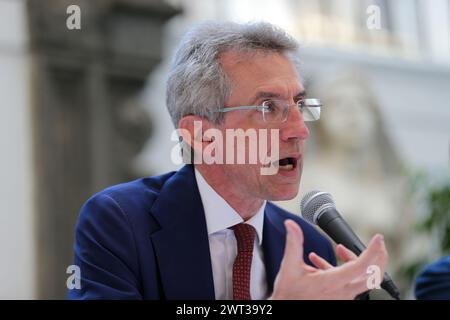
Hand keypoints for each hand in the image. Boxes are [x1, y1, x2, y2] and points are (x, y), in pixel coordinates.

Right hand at [269, 220, 387, 299]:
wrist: (286, 305)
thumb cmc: (289, 292)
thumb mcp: (289, 266)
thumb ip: (293, 243)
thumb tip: (291, 225)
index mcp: (332, 282)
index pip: (361, 266)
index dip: (372, 251)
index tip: (378, 238)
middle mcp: (342, 290)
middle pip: (373, 275)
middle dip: (378, 257)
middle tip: (377, 243)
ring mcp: (343, 295)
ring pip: (364, 278)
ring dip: (357, 260)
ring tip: (340, 248)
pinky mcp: (340, 295)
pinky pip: (351, 280)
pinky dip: (344, 267)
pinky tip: (322, 260)